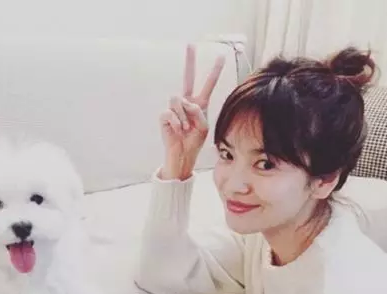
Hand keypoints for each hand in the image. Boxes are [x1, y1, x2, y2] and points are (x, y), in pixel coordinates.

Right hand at [160, 44, 224, 179]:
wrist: (183, 154)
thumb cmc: (194, 141)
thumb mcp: (204, 126)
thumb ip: (198, 111)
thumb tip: (185, 101)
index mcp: (199, 104)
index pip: (207, 84)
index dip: (214, 72)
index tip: (221, 56)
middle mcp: (186, 103)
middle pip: (187, 78)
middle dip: (189, 61)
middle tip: (191, 45)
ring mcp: (175, 109)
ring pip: (179, 100)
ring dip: (184, 116)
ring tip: (186, 128)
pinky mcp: (165, 116)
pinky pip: (170, 113)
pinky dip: (177, 123)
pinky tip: (179, 131)